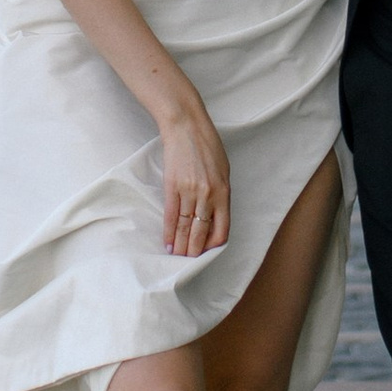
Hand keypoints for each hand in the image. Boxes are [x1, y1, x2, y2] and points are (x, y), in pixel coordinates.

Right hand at [158, 103, 231, 258]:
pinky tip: (167, 243)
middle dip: (195, 250)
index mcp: (223, 192)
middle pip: (201, 231)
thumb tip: (215, 215)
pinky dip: (168, 232)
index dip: (214, 244)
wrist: (186, 127)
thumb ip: (221, 194)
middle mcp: (208, 195)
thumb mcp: (223, 170)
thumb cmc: (207, 146)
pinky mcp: (172, 187)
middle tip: (190, 263)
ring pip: (185, 226)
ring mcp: (189, 191)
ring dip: (181, 245)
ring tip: (178, 258)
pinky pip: (170, 215)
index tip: (208, 252)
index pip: (221, 228)